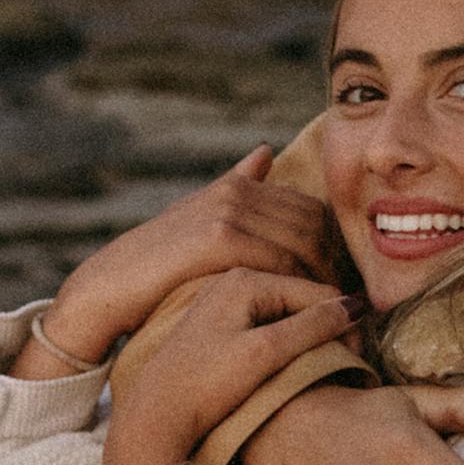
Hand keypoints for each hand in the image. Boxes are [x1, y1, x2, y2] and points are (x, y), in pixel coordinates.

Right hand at [20, 146, 333, 376]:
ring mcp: (228, 212)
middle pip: (317, 223)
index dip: (335, 247)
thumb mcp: (199, 217)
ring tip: (341, 312)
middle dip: (339, 263)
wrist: (111, 287)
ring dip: (328, 278)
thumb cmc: (159, 264)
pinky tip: (313, 313)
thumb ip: (235, 186)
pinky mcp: (220, 239)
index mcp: (239, 186)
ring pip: (306, 243)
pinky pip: (282, 262)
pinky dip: (304, 287)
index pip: (313, 209)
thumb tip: (265, 151)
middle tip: (352, 301)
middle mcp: (237, 192)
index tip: (344, 283)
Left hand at [98, 269, 356, 464]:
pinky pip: (271, 318)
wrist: (155, 413)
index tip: (357, 359)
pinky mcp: (222, 318)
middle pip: (304, 295)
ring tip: (321, 364)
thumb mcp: (265, 354)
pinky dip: (289, 336)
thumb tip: (356, 306)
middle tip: (344, 363)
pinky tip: (292, 361)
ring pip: (290, 307)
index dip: (344, 324)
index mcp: (246, 277)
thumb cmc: (206, 386)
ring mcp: (227, 297)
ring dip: (312, 332)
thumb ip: (312, 326)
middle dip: (329, 325)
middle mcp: (235, 277)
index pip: (318, 290)